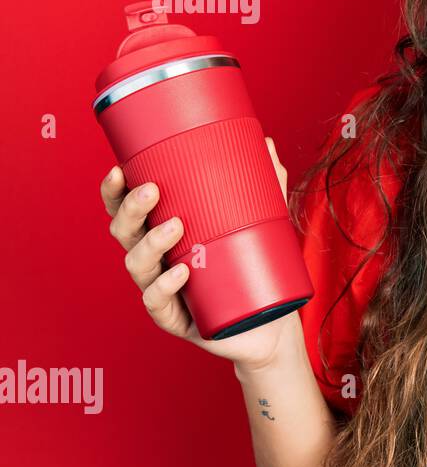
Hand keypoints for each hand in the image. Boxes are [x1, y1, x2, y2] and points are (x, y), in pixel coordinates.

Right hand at [100, 136, 299, 367]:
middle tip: (152, 190)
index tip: (120, 170)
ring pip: (137, 265)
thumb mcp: (262, 221)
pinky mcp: (176, 319)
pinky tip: (181, 272)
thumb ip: (264, 182)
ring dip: (150, 243)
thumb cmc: (255, 268)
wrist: (271, 323)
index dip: (115, 192)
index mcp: (163, 234)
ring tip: (176, 226)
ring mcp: (162, 290)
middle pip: (124, 233)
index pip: (126, 210)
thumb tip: (268, 142)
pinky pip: (158, 303)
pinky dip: (165, 286)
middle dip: (131, 209)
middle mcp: (156, 261)